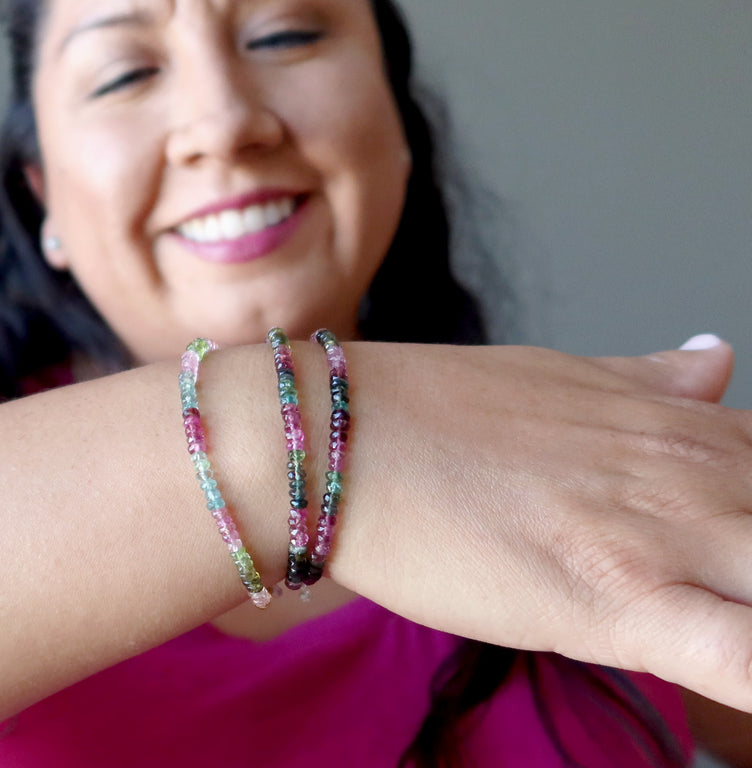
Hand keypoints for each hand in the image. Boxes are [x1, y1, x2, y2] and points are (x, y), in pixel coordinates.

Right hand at [330, 335, 751, 710]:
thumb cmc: (432, 407)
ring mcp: (663, 539)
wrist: (338, 439)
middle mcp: (696, 477)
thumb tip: (719, 358)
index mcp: (689, 425)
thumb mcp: (562, 376)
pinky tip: (731, 686)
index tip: (729, 557)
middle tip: (707, 588)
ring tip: (700, 618)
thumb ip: (655, 381)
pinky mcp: (617, 608)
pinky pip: (742, 660)